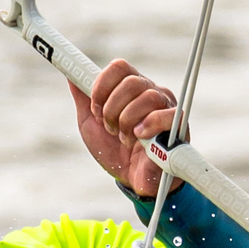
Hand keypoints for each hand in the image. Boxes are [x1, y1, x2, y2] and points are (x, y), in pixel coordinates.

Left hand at [71, 58, 176, 199]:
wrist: (131, 180)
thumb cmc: (114, 151)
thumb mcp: (91, 125)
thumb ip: (83, 99)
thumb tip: (71, 74)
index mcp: (131, 89)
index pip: (119, 67)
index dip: (102, 86)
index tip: (95, 109)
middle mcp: (151, 92)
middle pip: (131, 81)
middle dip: (112, 108)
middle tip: (111, 128)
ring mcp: (166, 108)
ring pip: (147, 96)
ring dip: (127, 121)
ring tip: (125, 138)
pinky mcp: (178, 126)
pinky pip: (167, 114)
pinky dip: (149, 125)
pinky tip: (139, 137)